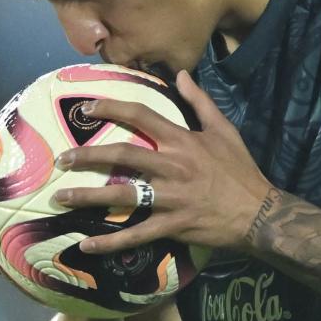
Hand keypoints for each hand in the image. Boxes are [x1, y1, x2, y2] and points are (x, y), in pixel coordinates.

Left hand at [51, 70, 278, 256]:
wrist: (259, 212)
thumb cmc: (240, 171)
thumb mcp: (224, 130)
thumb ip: (200, 102)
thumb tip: (180, 75)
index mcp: (181, 141)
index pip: (140, 116)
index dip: (111, 109)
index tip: (86, 109)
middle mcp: (171, 166)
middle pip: (122, 156)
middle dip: (87, 156)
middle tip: (61, 160)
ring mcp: (170, 198)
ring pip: (122, 195)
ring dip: (88, 196)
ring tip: (61, 197)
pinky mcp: (172, 225)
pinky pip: (135, 235)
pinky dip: (110, 242)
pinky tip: (86, 246)